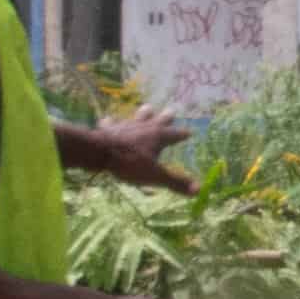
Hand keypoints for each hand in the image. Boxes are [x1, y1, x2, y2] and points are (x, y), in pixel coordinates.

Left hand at [71, 111, 195, 190]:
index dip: (183, 135)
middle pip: (160, 120)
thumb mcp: (156, 176)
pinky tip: (108, 120)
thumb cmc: (130, 164)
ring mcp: (127, 125)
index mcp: (159, 137)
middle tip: (172, 111)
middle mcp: (146, 127)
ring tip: (148, 109)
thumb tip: (198, 190)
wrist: (101, 153)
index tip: (190, 133)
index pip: (176, 135)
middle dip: (167, 117)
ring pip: (139, 117)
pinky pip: (112, 123)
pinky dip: (112, 122)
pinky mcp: (111, 128)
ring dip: (144, 113)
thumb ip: (176, 182)